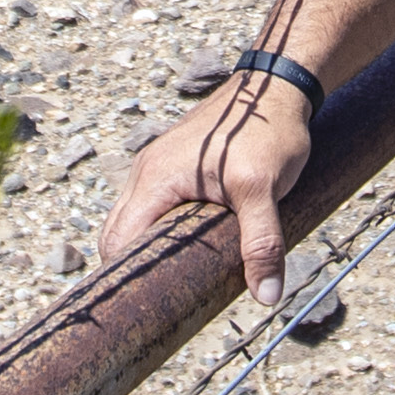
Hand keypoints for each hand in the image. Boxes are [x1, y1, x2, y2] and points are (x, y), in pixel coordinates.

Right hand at [98, 75, 322, 304]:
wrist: (277, 85)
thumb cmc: (265, 131)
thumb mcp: (264, 191)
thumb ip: (260, 243)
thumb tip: (266, 295)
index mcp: (154, 179)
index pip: (117, 241)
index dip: (122, 277)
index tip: (139, 309)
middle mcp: (146, 173)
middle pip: (118, 234)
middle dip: (133, 268)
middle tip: (162, 302)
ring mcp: (158, 167)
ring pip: (136, 220)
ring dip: (149, 248)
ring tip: (176, 279)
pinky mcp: (175, 165)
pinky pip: (154, 205)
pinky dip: (162, 230)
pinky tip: (190, 246)